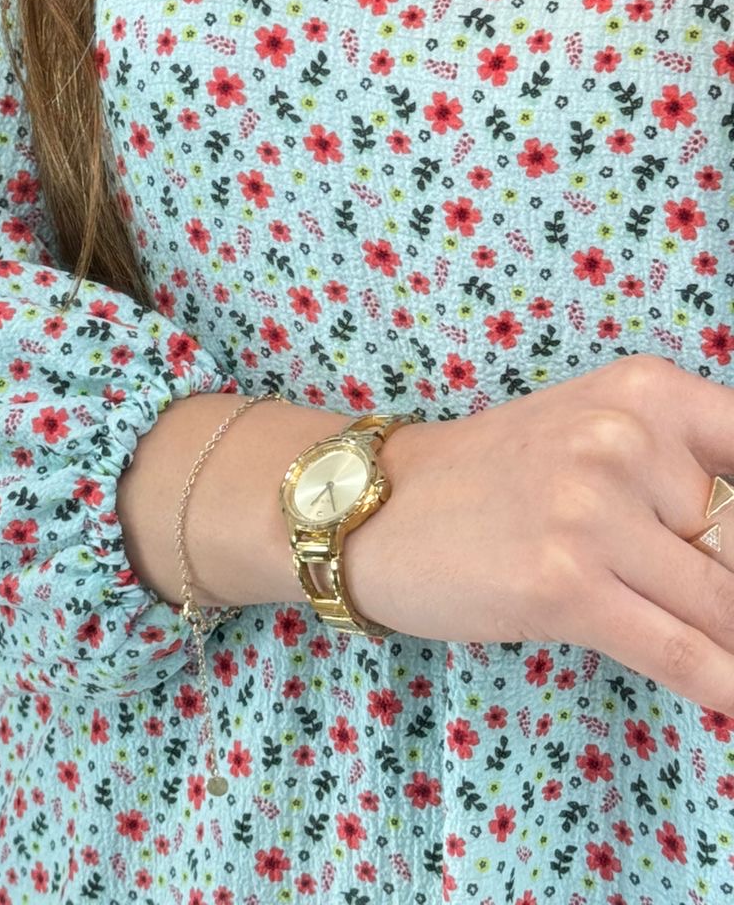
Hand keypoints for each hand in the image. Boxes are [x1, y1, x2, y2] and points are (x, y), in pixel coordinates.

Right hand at [348, 353, 733, 716]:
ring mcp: (591, 511)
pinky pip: (678, 651)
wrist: (379, 505)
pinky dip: (723, 686)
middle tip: (727, 610)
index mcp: (647, 391)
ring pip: (725, 604)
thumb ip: (683, 471)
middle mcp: (624, 438)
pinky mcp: (563, 584)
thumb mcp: (594, 434)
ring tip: (733, 655)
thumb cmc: (494, 475)